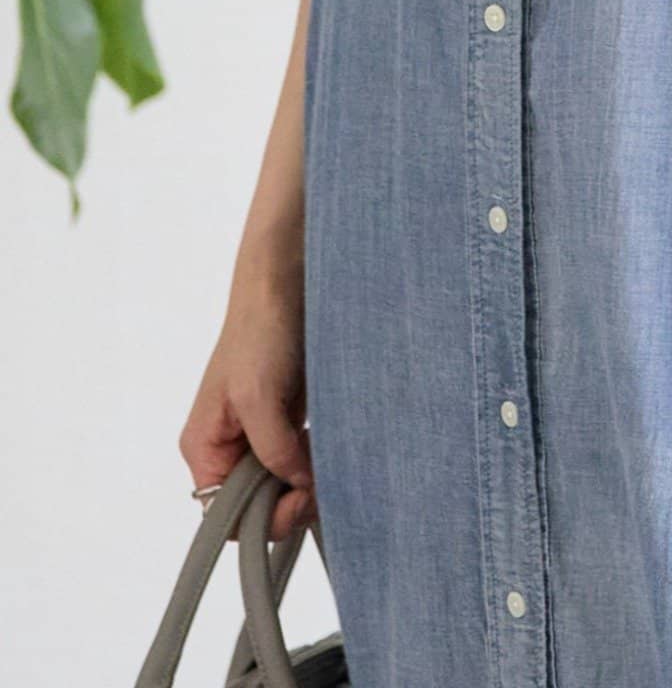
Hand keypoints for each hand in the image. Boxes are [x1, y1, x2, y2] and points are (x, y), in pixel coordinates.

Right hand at [179, 252, 314, 542]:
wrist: (287, 282)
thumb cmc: (260, 331)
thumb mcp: (259, 396)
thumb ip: (273, 449)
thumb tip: (300, 486)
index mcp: (205, 447)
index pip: (225, 516)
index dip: (264, 518)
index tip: (302, 498)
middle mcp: (229, 447)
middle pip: (258, 505)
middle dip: (292, 501)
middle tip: (326, 485)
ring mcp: (261, 433)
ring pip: (283, 484)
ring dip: (310, 482)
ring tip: (334, 464)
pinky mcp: (289, 418)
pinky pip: (302, 458)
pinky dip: (319, 461)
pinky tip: (336, 448)